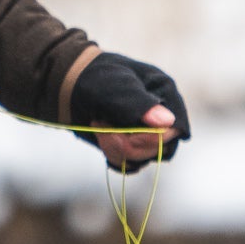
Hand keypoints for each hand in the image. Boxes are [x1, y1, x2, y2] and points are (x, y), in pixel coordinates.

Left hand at [68, 52, 190, 171]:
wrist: (68, 86)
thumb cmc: (92, 79)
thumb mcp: (113, 87)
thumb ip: (139, 104)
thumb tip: (168, 122)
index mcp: (165, 92)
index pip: (177, 128)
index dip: (152, 138)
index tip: (124, 131)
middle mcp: (162, 113)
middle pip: (163, 149)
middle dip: (129, 144)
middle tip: (101, 125)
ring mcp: (148, 130)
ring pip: (146, 158)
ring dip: (118, 149)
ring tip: (99, 126)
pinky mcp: (134, 144)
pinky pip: (133, 165)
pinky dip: (116, 157)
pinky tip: (103, 138)